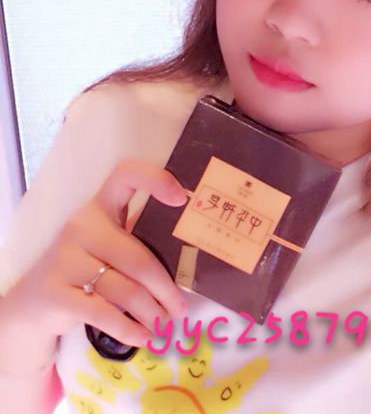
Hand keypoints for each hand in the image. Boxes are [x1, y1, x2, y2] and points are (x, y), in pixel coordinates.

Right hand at [2, 158, 188, 347]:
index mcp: (101, 206)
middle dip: (165, 288)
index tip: (182, 198)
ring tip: (166, 325)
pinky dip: (129, 328)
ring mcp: (65, 258)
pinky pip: (102, 313)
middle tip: (182, 308)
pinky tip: (143, 336)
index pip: (126, 175)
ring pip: (125, 288)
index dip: (155, 180)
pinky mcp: (55, 291)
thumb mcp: (110, 244)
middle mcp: (81, 225)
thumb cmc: (87, 266)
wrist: (33, 302)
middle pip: (138, 256)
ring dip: (152, 312)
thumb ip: (141, 241)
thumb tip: (195, 255)